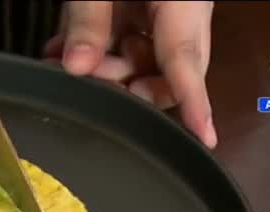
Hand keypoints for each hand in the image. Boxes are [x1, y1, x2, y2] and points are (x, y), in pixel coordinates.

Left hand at [43, 1, 217, 148]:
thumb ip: (89, 20)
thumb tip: (76, 68)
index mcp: (182, 1)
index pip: (186, 62)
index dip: (194, 104)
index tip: (206, 139)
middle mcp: (183, 10)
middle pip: (166, 70)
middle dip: (123, 83)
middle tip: (83, 72)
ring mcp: (165, 7)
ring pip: (142, 59)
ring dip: (104, 66)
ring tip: (63, 57)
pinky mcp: (146, 3)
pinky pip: (127, 38)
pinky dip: (98, 48)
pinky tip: (63, 48)